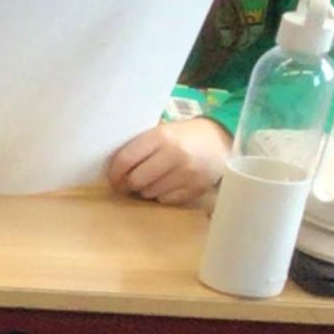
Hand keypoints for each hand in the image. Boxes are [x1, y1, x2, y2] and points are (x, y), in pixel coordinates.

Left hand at [106, 116, 231, 206]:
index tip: (113, 178)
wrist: (220, 139)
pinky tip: (168, 185)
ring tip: (153, 180)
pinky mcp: (196, 188)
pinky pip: (166, 201)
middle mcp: (174, 154)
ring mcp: (187, 173)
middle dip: (128, 184)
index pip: (125, 160)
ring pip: (149, 193)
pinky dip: (162, 196)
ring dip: (145, 190)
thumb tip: (113, 170)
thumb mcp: (161, 132)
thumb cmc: (182, 136)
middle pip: (135, 180)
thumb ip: (139, 147)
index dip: (114, 173)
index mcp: (160, 136)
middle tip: (129, 183)